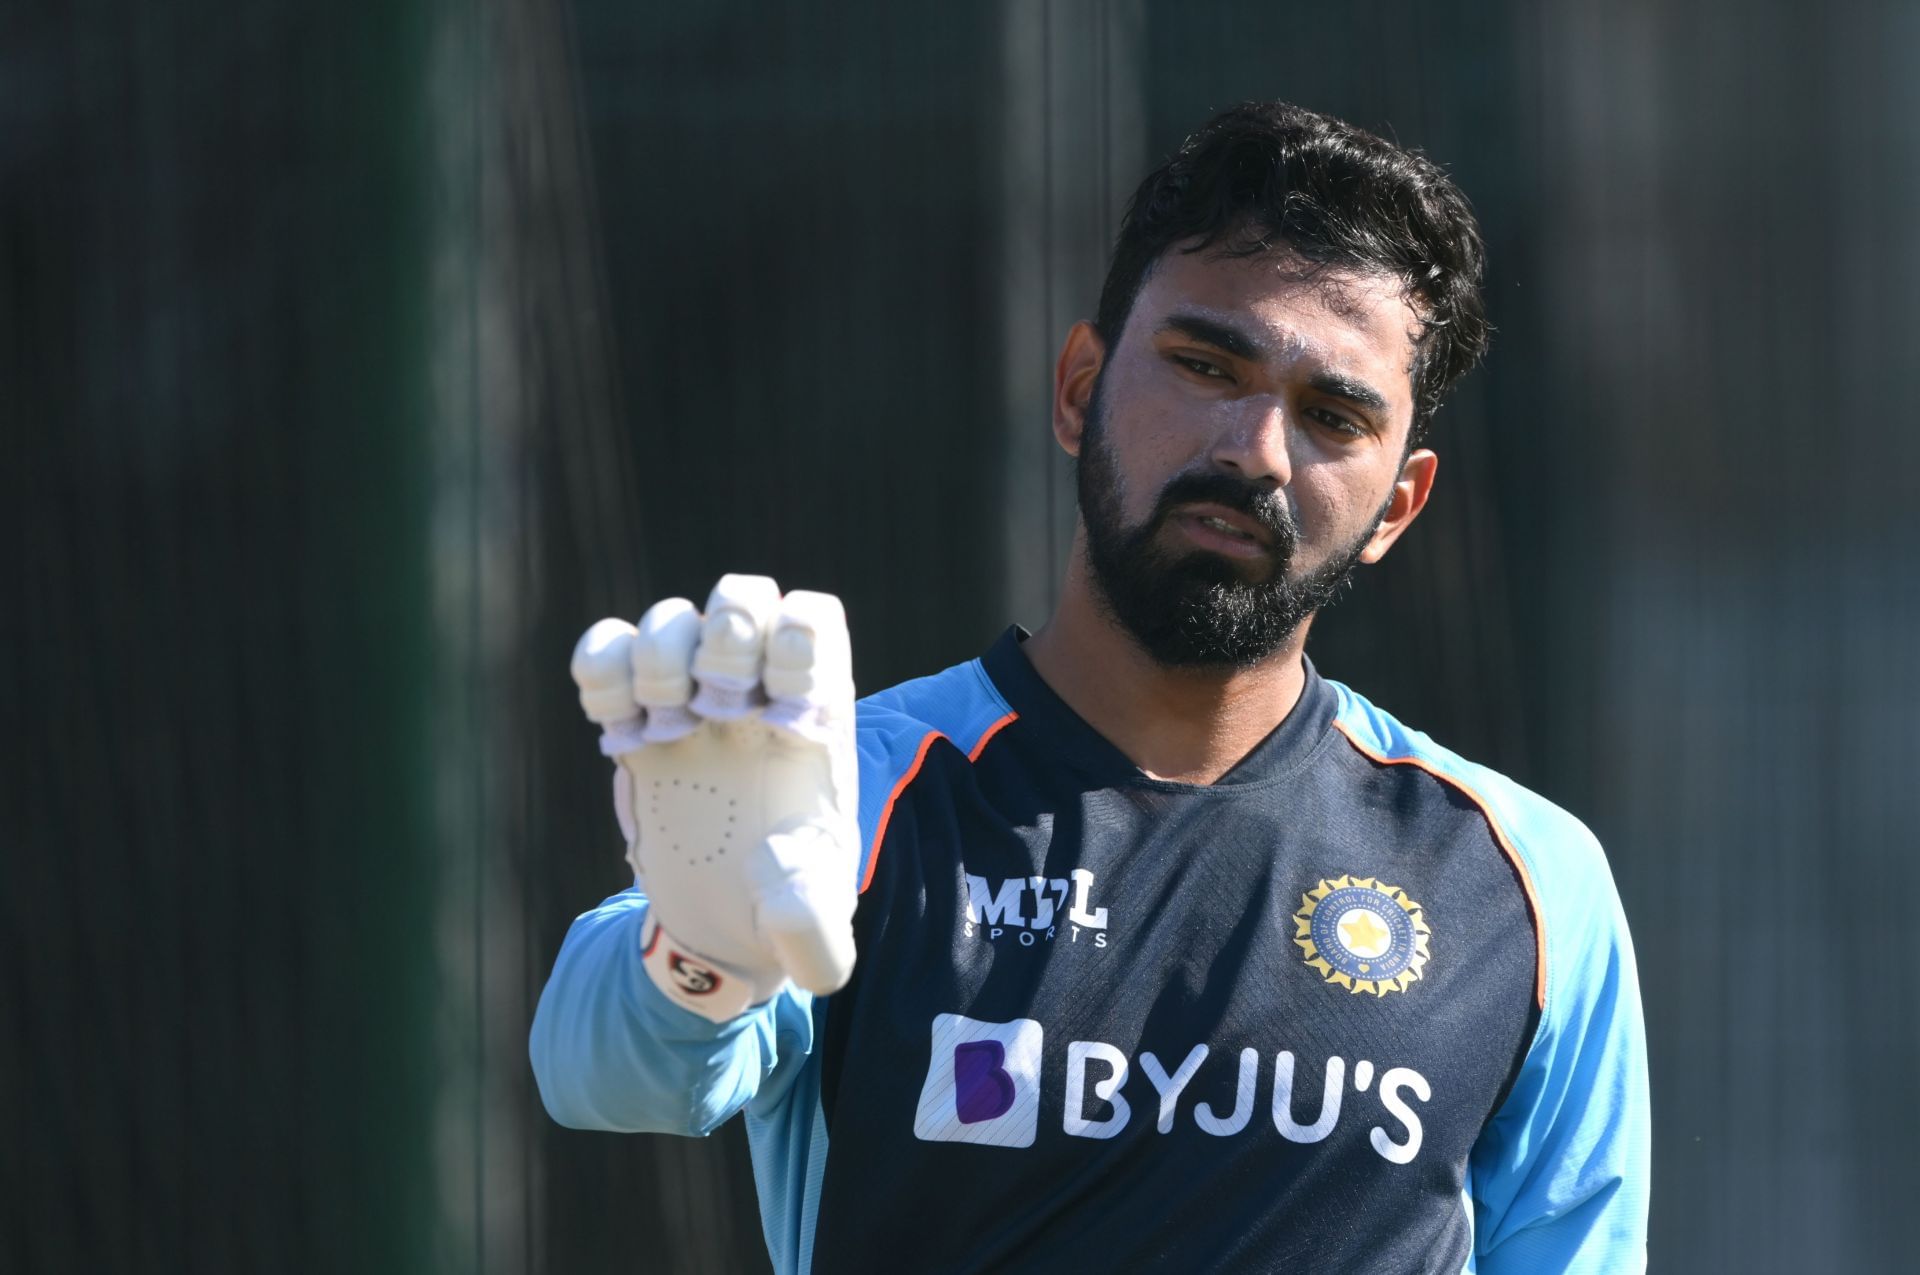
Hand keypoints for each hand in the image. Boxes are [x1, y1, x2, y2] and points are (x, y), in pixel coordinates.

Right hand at [570, 575, 858, 1021]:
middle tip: (719, 711)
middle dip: (726, 640)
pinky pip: (607, 651)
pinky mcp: (633, 720)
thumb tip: (783, 904)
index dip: (794, 642)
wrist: (724, 922)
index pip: (813, 619)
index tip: (780, 716)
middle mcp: (756, 692)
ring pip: (671, 617)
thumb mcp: (810, 930)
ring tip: (665, 729)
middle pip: (743, 595)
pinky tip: (619, 730)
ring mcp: (692, 700)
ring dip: (661, 662)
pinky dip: (602, 671)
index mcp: (814, 716)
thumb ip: (810, 928)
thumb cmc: (782, 909)